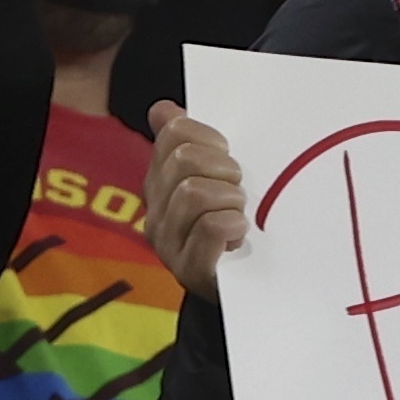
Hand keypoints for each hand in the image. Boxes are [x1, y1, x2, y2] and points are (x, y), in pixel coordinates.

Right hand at [145, 100, 251, 296]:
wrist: (243, 291)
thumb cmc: (231, 230)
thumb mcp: (214, 181)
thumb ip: (189, 144)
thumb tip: (163, 108)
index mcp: (160, 182)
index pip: (175, 133)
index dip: (210, 137)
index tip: (228, 158)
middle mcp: (156, 212)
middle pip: (183, 160)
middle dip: (223, 168)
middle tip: (238, 190)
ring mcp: (169, 243)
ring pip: (193, 193)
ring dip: (230, 199)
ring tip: (239, 215)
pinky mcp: (190, 271)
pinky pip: (211, 227)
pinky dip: (233, 226)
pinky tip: (239, 236)